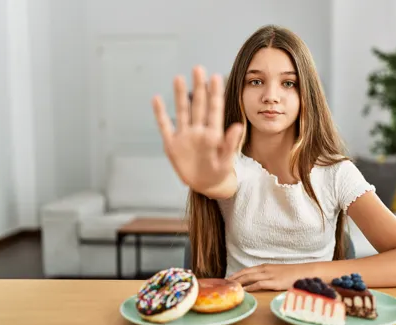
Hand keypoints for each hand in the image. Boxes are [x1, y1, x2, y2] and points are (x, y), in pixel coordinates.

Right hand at [152, 66, 243, 192]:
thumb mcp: (226, 160)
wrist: (206, 185)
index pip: (214, 109)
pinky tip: (157, 99)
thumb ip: (230, 144)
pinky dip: (160, 114)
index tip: (215, 77)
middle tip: (198, 68)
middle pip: (198, 105)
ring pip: (182, 112)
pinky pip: (165, 126)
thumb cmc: (220, 172)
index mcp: (213, 134)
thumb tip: (238, 126)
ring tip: (179, 78)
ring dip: (180, 96)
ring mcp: (185, 136)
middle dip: (198, 87)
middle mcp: (198, 131)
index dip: (214, 93)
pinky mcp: (172, 144)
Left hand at [228, 263, 316, 291]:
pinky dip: (250, 287)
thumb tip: (258, 283)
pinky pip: (259, 284)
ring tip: (229, 287)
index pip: (246, 270)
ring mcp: (270, 275)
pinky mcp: (274, 282)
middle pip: (245, 273)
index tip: (227, 279)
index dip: (236, 274)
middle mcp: (265, 269)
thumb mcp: (278, 273)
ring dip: (238, 282)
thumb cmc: (293, 274)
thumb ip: (268, 276)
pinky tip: (243, 291)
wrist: (306, 272)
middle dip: (233, 278)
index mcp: (265, 267)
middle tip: (223, 284)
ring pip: (249, 277)